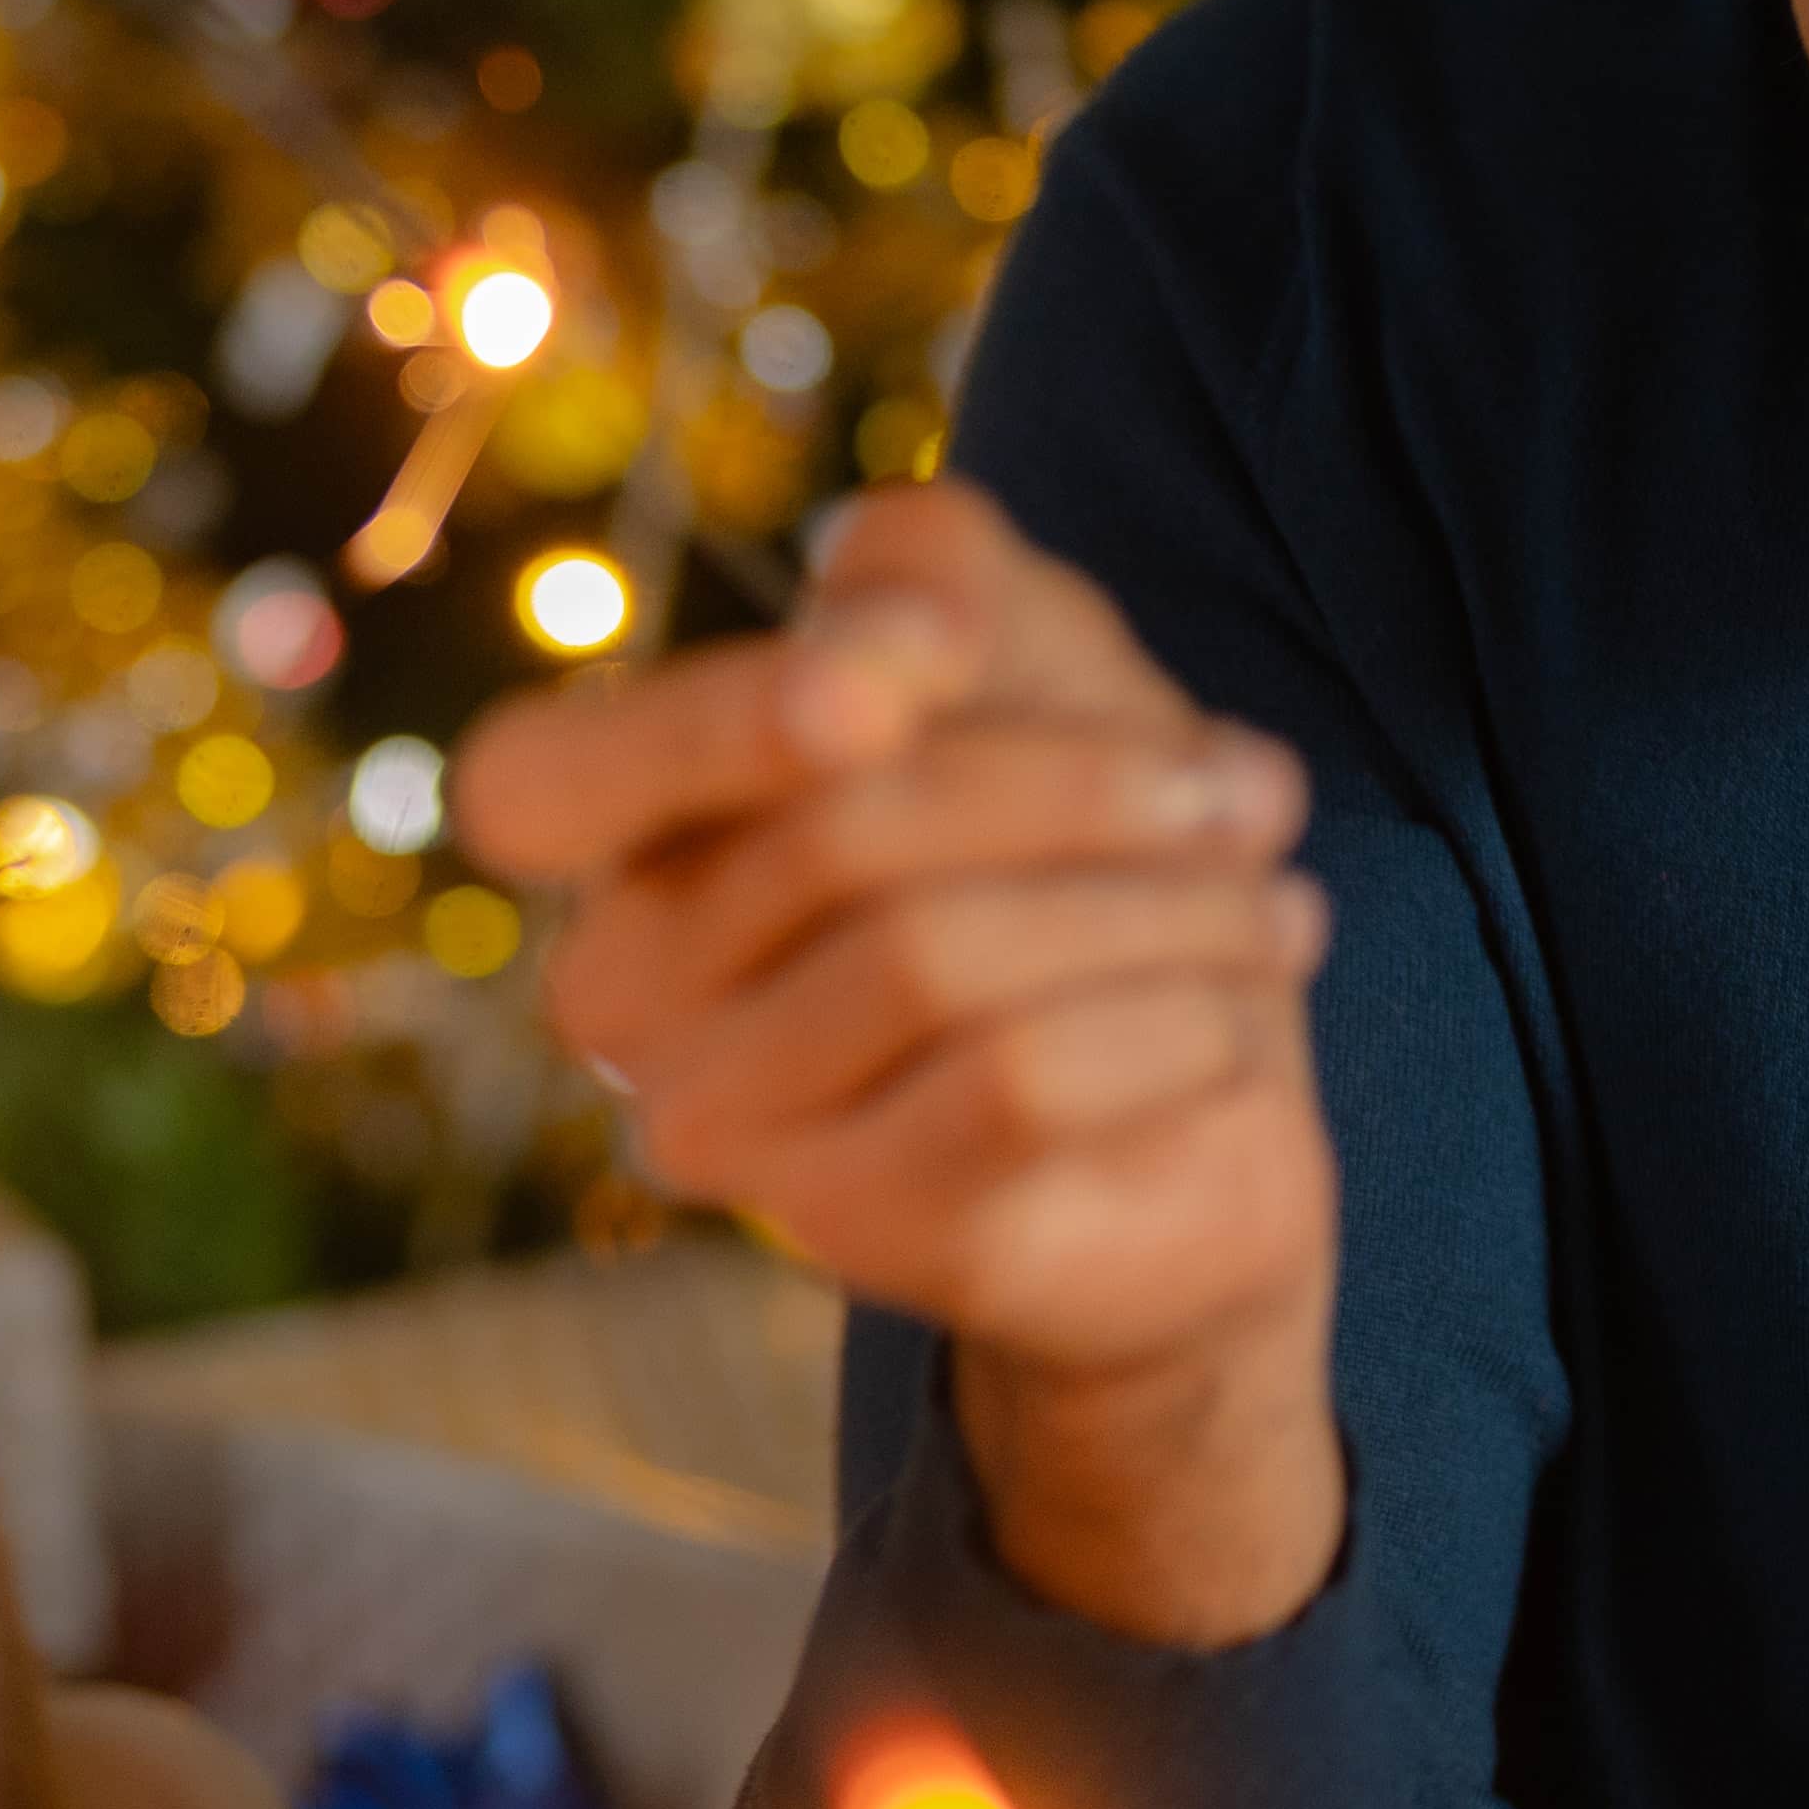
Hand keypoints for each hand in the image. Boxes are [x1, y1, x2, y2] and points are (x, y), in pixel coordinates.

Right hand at [447, 484, 1349, 1647]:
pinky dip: (1163, 1030)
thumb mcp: (1019, 644)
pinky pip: (1012, 1092)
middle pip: (831, 836)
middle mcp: (621, 1001)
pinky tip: (1235, 1021)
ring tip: (1271, 907)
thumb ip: (929, 571)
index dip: (713, 722)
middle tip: (1248, 792)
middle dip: (1084, 788)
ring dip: (1160, 913)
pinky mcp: (854, 1237)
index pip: (537, 784)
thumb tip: (886, 644)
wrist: (1193, 1104)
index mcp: (619, 845)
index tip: (918, 671)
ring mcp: (724, 1132)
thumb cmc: (1069, 845)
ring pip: (933, 964)